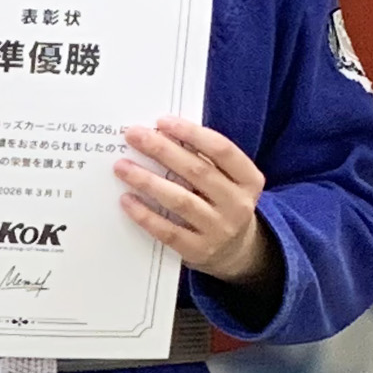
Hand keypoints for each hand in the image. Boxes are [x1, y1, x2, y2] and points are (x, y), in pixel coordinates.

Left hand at [117, 117, 270, 285]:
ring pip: (180, 200)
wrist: (235, 251)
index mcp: (249, 180)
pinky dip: (145, 214)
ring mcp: (220, 230)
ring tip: (122, 166)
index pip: (222, 150)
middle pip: (197, 171)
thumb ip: (204, 159)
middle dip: (162, 150)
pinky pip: (168, 231)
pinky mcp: (199, 251)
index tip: (163, 121)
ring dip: (147, 181)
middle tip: (134, 135)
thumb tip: (160, 134)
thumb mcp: (227, 180)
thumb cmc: (221, 203)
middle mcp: (238, 205)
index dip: (192, 133)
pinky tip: (127, 199)